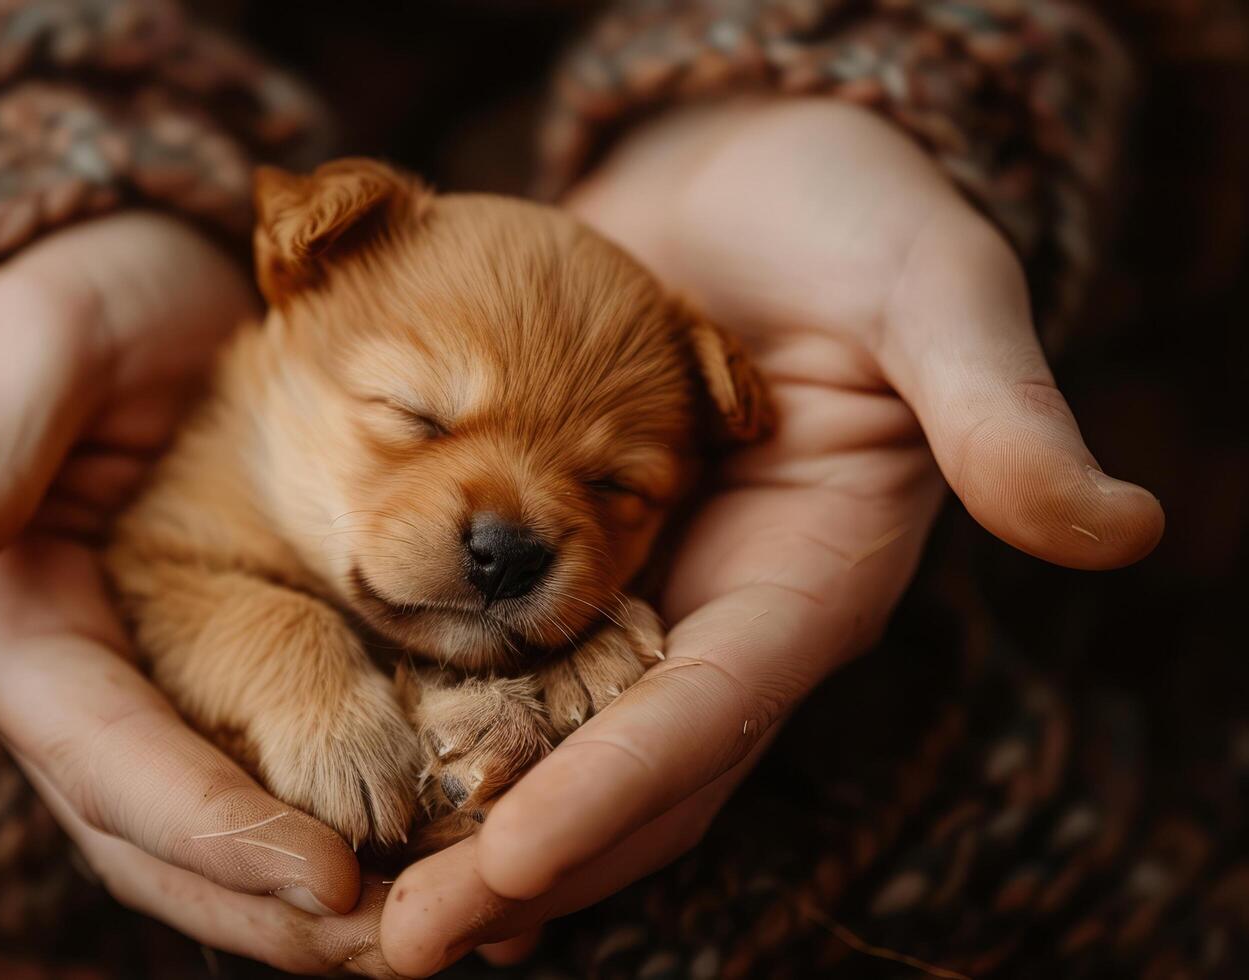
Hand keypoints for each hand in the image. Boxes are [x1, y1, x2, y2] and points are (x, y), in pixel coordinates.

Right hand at [0, 213, 396, 975]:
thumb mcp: (34, 347)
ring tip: (459, 926)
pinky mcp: (245, 678)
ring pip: (239, 841)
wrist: (164, 284)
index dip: (210, 831)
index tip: (325, 879)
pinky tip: (459, 850)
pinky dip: (372, 831)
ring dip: (335, 907)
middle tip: (418, 942)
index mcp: (21, 634)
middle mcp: (92, 692)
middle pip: (174, 845)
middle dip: (286, 910)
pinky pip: (298, 782)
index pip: (110, 763)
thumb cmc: (88, 300)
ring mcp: (171, 695)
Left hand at [379, 97, 1164, 972]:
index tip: (507, 863)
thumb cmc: (850, 213)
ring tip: (361, 913)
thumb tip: (1116, 530)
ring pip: (554, 746)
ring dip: (466, 831)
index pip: (710, 713)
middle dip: (522, 864)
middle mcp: (720, 613)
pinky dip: (440, 733)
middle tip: (404, 944)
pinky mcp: (567, 555)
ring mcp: (638, 593)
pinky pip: (502, 664)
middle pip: (624, 772)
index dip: (615, 791)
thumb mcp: (933, 289)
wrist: (747, 176)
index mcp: (810, 579)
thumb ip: (996, 405)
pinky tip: (363, 776)